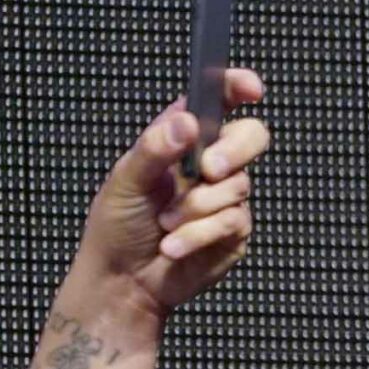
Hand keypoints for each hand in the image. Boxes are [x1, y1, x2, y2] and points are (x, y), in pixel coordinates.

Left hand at [76, 71, 270, 320]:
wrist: (124, 281)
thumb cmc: (117, 226)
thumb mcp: (124, 181)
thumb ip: (153, 149)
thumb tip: (185, 122)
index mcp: (182, 141)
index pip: (217, 103)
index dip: (238, 87)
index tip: (250, 88)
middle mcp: (209, 164)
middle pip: (251, 136)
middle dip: (234, 151)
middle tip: (207, 170)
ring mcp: (226, 197)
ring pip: (239, 185)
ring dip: (197, 208)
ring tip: (166, 223)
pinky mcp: (235, 231)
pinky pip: (232, 222)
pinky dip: (199, 234)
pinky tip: (174, 245)